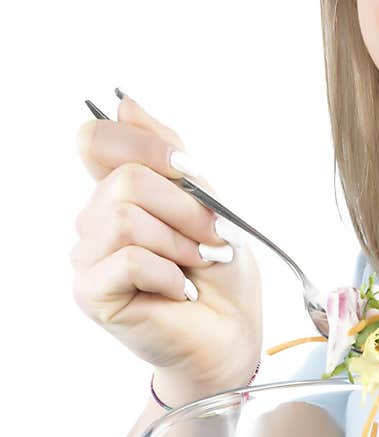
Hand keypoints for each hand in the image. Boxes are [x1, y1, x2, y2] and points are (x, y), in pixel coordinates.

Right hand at [72, 91, 262, 397]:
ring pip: (124, 217)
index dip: (145, 146)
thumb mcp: (208, 201)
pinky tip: (182, 290)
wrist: (232, 333)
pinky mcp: (92, 292)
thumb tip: (126, 103)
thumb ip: (167, 153)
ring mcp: (88, 257)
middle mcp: (95, 220)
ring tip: (197, 266)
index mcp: (119, 192)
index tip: (188, 171)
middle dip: (184, 208)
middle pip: (123, 180)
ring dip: (179, 242)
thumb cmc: (221, 274)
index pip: (98, 140)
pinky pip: (127, 259)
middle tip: (211, 239)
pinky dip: (169, 273)